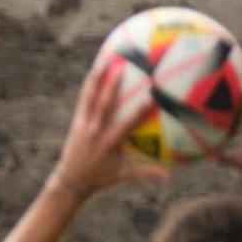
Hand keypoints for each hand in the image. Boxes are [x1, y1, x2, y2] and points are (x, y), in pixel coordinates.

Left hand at [47, 54, 170, 199]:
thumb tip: (170, 177)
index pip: (127, 124)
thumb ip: (147, 173)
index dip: (139, 110)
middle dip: (112, 86)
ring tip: (104, 60)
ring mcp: (84, 125)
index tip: (152, 96)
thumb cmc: (101, 178)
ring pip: (89, 98)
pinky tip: (94, 70)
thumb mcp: (124, 175)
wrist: (71, 181)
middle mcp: (95, 131)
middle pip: (104, 105)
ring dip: (96, 79)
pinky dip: (88, 85)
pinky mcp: (77, 122)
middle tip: (122, 66)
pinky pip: (83, 100)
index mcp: (109, 143)